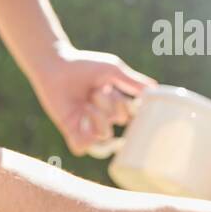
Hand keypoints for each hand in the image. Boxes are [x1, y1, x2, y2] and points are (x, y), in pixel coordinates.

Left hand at [31, 46, 156, 154]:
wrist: (55, 64)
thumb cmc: (84, 64)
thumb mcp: (112, 70)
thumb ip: (133, 81)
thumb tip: (155, 89)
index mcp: (112, 103)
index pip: (128, 116)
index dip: (125, 106)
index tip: (116, 91)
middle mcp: (100, 115)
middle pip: (117, 122)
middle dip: (110, 105)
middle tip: (96, 91)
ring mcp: (85, 124)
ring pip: (103, 137)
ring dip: (98, 118)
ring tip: (86, 103)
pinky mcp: (69, 129)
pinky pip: (81, 147)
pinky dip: (84, 137)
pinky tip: (81, 119)